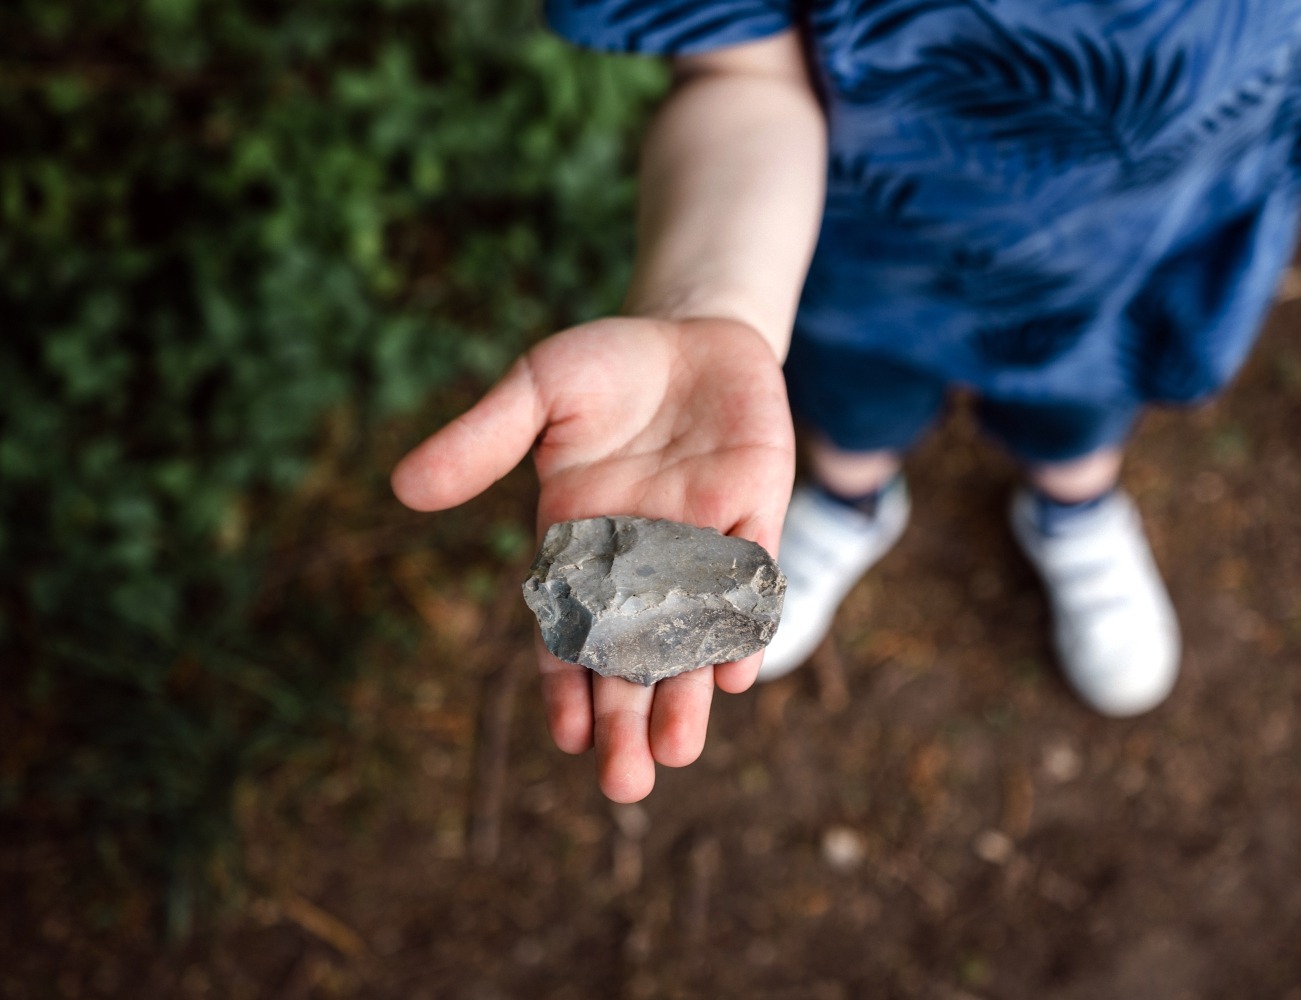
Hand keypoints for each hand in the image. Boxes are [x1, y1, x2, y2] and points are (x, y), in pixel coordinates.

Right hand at [391, 316, 795, 801]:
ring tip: (677, 751)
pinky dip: (743, 626)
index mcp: (579, 545)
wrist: (691, 333)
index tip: (565, 737)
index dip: (566, 686)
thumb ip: (483, 438)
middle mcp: (641, 562)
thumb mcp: (537, 390)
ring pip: (693, 638)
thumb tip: (405, 489)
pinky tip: (736, 674)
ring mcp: (700, 544)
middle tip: (625, 784)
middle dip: (627, 720)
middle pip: (632, 658)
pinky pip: (749, 583)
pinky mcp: (754, 515)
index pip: (569, 635)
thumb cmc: (605, 366)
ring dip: (687, 694)